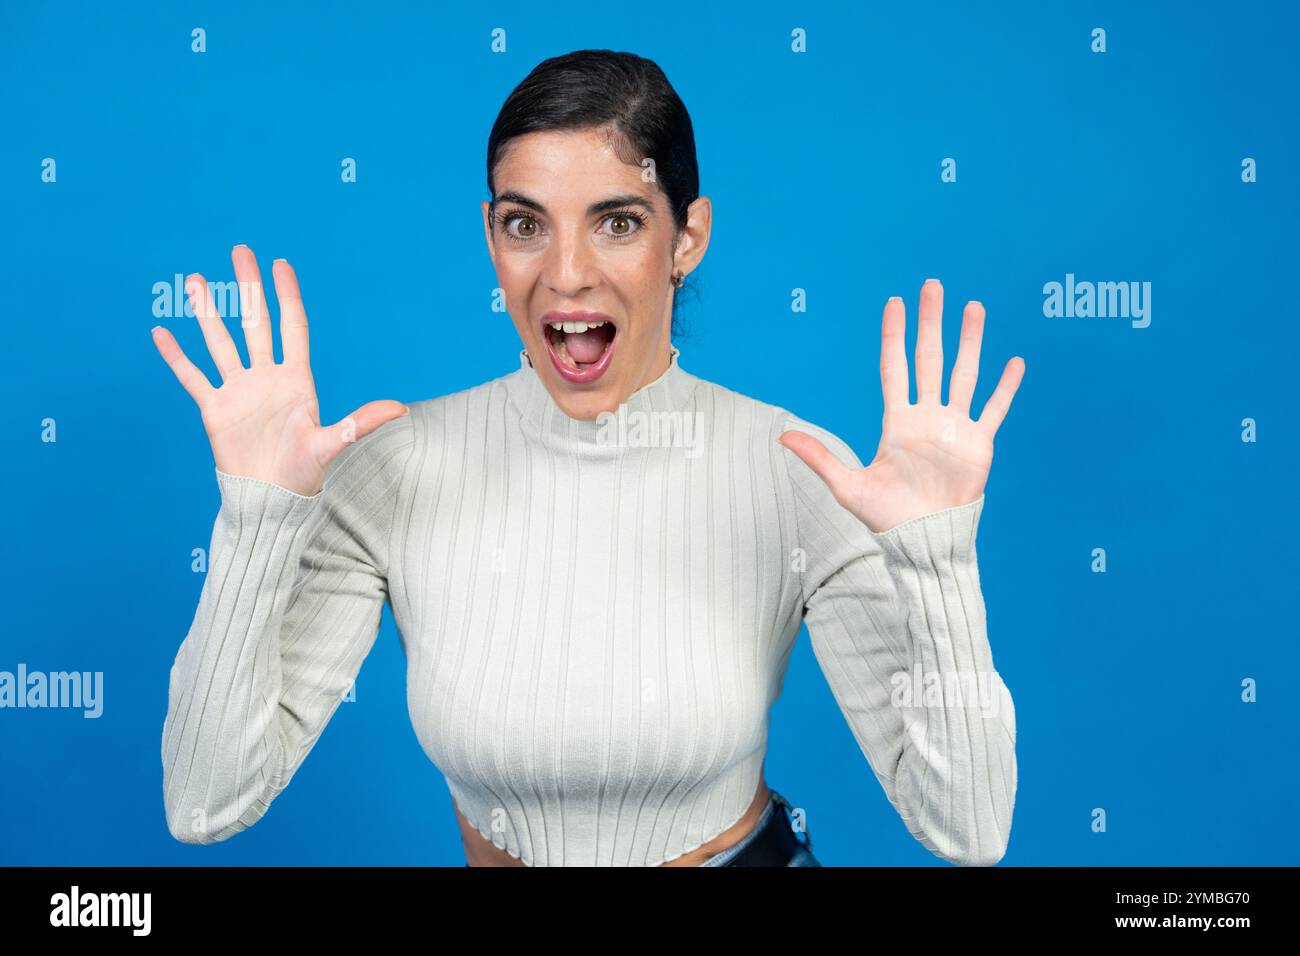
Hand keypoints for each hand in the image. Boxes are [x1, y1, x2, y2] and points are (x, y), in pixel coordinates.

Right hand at [151, 245, 407, 497]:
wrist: (270, 499)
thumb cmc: (304, 473)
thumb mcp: (332, 444)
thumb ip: (360, 423)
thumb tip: (401, 409)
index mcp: (296, 380)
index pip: (292, 327)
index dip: (287, 296)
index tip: (280, 264)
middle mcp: (266, 378)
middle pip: (255, 323)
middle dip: (248, 288)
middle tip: (240, 251)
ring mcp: (239, 391)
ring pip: (220, 342)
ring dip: (207, 312)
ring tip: (195, 280)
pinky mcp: (215, 409)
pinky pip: (193, 377)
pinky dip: (177, 357)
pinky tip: (161, 332)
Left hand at [778, 278, 1024, 532]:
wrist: (923, 539)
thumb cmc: (886, 515)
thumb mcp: (848, 485)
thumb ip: (819, 458)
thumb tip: (780, 438)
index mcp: (896, 421)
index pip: (895, 368)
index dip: (894, 336)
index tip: (895, 303)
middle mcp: (926, 417)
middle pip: (930, 359)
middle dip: (931, 323)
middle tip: (933, 286)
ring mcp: (954, 427)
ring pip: (964, 373)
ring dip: (970, 341)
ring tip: (974, 308)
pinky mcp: (979, 444)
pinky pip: (994, 409)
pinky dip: (1006, 387)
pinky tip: (1015, 361)